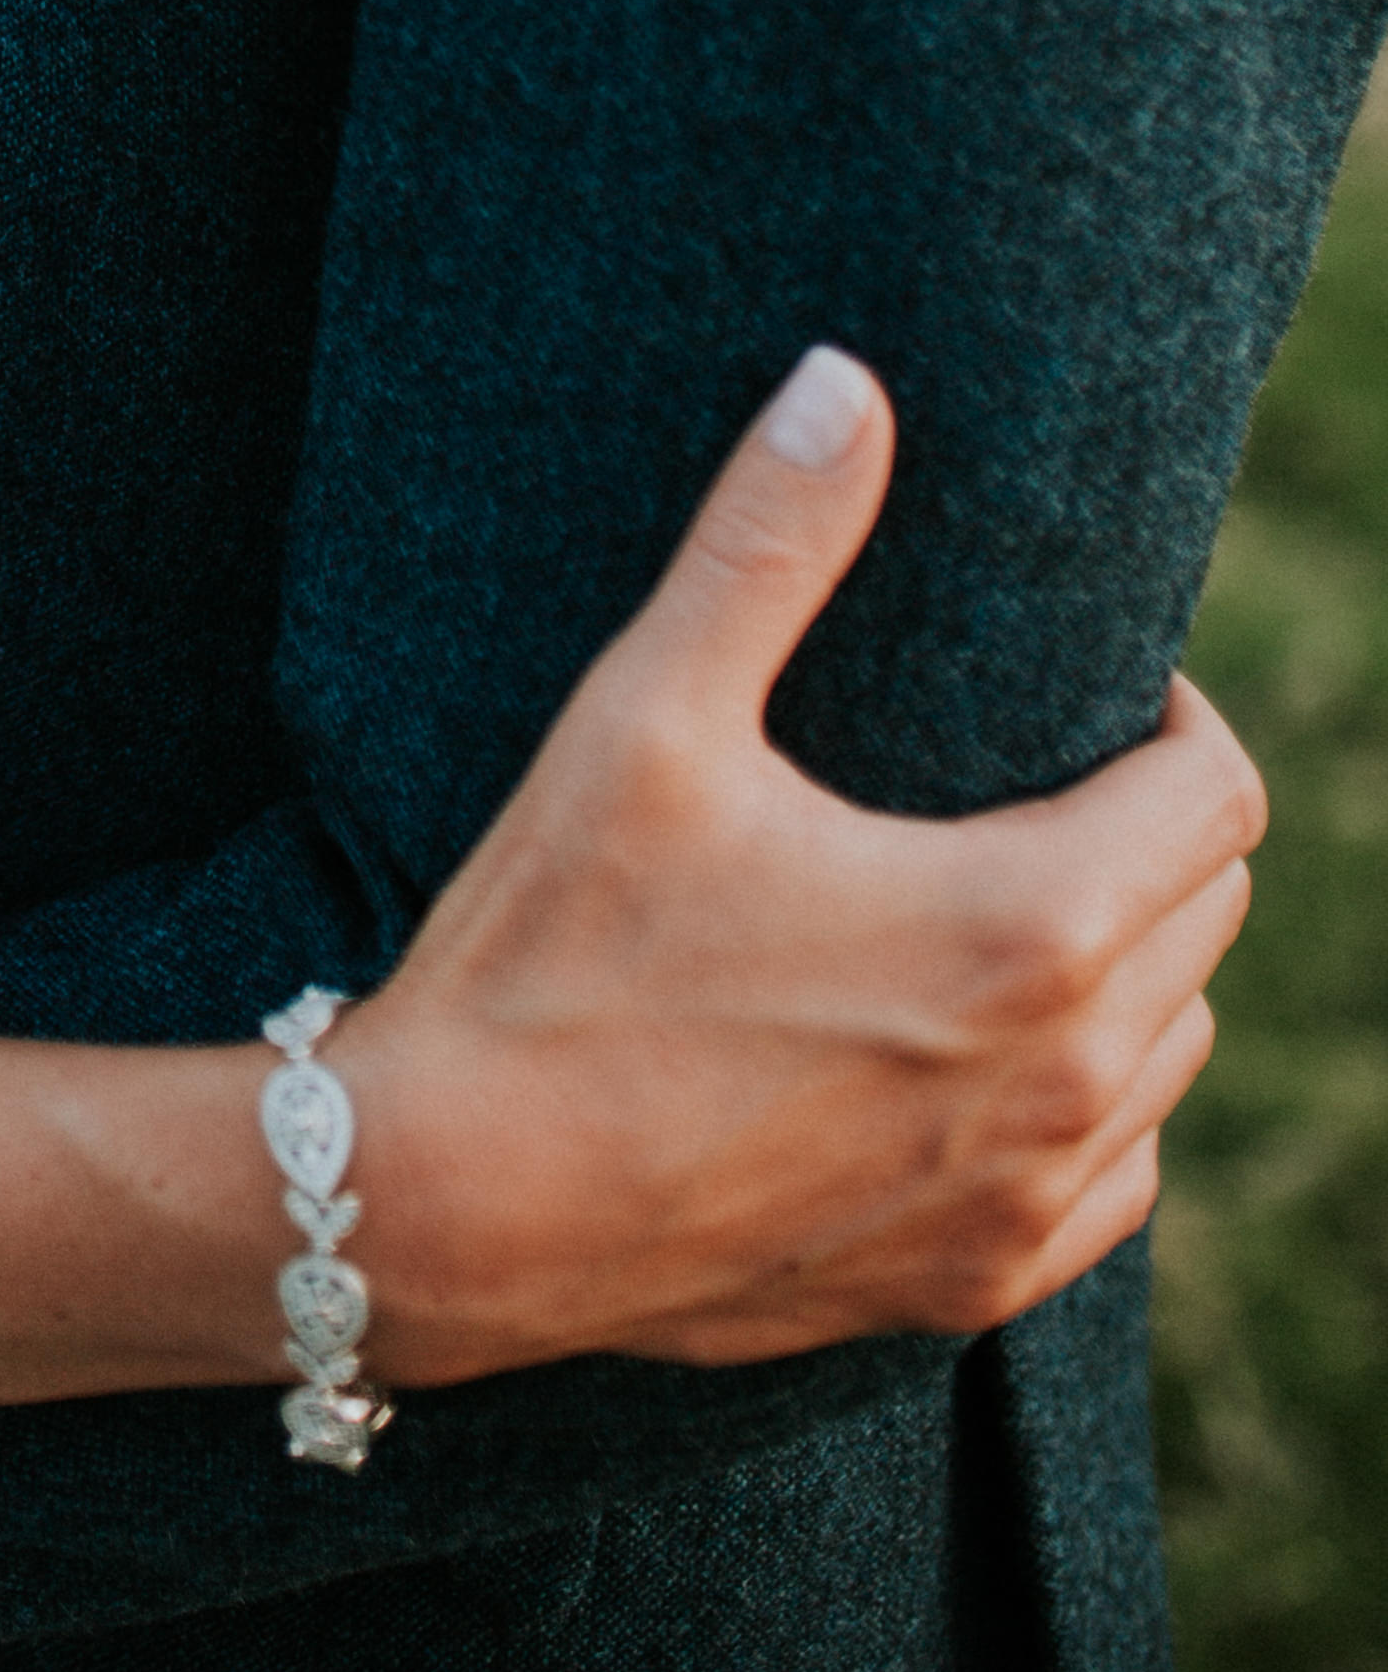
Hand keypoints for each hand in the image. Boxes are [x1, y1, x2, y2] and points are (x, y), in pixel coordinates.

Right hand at [352, 349, 1265, 1380]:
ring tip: (999, 899)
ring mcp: (1024, 1205)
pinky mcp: (965, 1288)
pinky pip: (1112, 1186)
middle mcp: (1067, 1082)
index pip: (1218, 798)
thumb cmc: (550, 953)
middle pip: (1210, 917)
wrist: (454, 1204)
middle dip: (1146, 827)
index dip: (1170, 716)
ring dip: (1126, 970)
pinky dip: (1084, 1109)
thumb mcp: (647, 716)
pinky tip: (976, 1053)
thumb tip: (845, 383)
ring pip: (1170, 1056)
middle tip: (1025, 772)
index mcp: (1026, 928)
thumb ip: (768, 540)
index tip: (1088, 687)